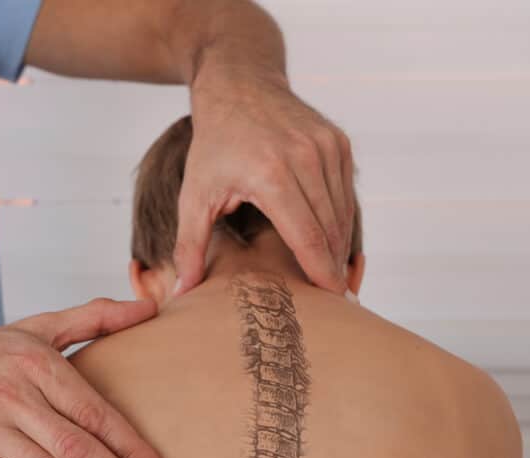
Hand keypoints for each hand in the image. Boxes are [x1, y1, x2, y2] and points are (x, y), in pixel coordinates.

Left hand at [174, 69, 354, 295]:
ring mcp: (327, 147)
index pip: (307, 236)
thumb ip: (189, 246)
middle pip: (330, 229)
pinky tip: (334, 244)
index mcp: (271, 174)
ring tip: (335, 277)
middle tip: (336, 300)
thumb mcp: (193, 194)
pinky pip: (347, 194)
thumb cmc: (214, 145)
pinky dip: (343, 221)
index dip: (321, 273)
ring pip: (343, 213)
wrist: (240, 84)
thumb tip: (182, 293)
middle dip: (334, 267)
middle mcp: (306, 157)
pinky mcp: (339, 143)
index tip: (332, 301)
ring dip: (341, 247)